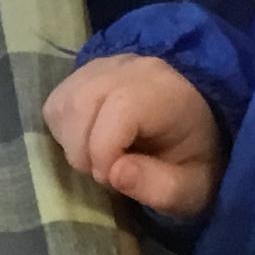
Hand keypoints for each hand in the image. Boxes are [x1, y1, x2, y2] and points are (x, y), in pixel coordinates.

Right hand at [44, 54, 223, 217]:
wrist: (196, 128)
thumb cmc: (192, 162)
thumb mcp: (191, 189)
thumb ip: (159, 187)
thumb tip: (114, 173)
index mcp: (166, 93)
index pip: (120, 107)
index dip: (104, 149)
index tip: (112, 180)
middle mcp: (133, 68)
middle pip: (83, 102)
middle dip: (83, 151)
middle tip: (104, 175)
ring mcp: (106, 65)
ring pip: (64, 101)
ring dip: (69, 141)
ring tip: (95, 160)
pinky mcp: (86, 72)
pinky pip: (58, 99)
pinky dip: (63, 129)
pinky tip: (85, 143)